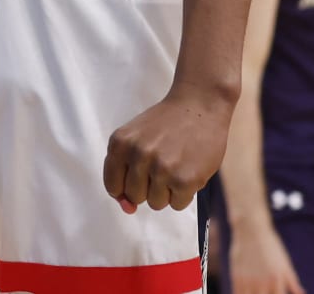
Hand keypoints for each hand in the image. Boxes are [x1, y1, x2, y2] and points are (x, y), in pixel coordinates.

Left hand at [102, 84, 231, 213]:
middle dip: (149, 186)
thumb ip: (124, 171)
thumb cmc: (167, 123)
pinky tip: (189, 169)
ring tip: (177, 165)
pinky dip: (185, 193)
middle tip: (163, 163)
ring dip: (167, 190)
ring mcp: (162, 169)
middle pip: (135, 196)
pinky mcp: (185, 180)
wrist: (200, 103)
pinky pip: (178, 205)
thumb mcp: (136, 137)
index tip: (140, 174)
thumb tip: (127, 209)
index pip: (113, 186)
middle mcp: (138, 156)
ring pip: (156, 203)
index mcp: (120, 144)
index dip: (126, 186)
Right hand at [229, 217, 305, 293]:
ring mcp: (248, 281)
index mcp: (277, 280)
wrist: (251, 230)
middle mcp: (262, 283)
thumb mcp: (285, 264)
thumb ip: (293, 282)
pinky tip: (247, 292)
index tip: (276, 293)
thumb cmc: (271, 246)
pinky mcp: (236, 278)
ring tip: (257, 291)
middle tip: (266, 291)